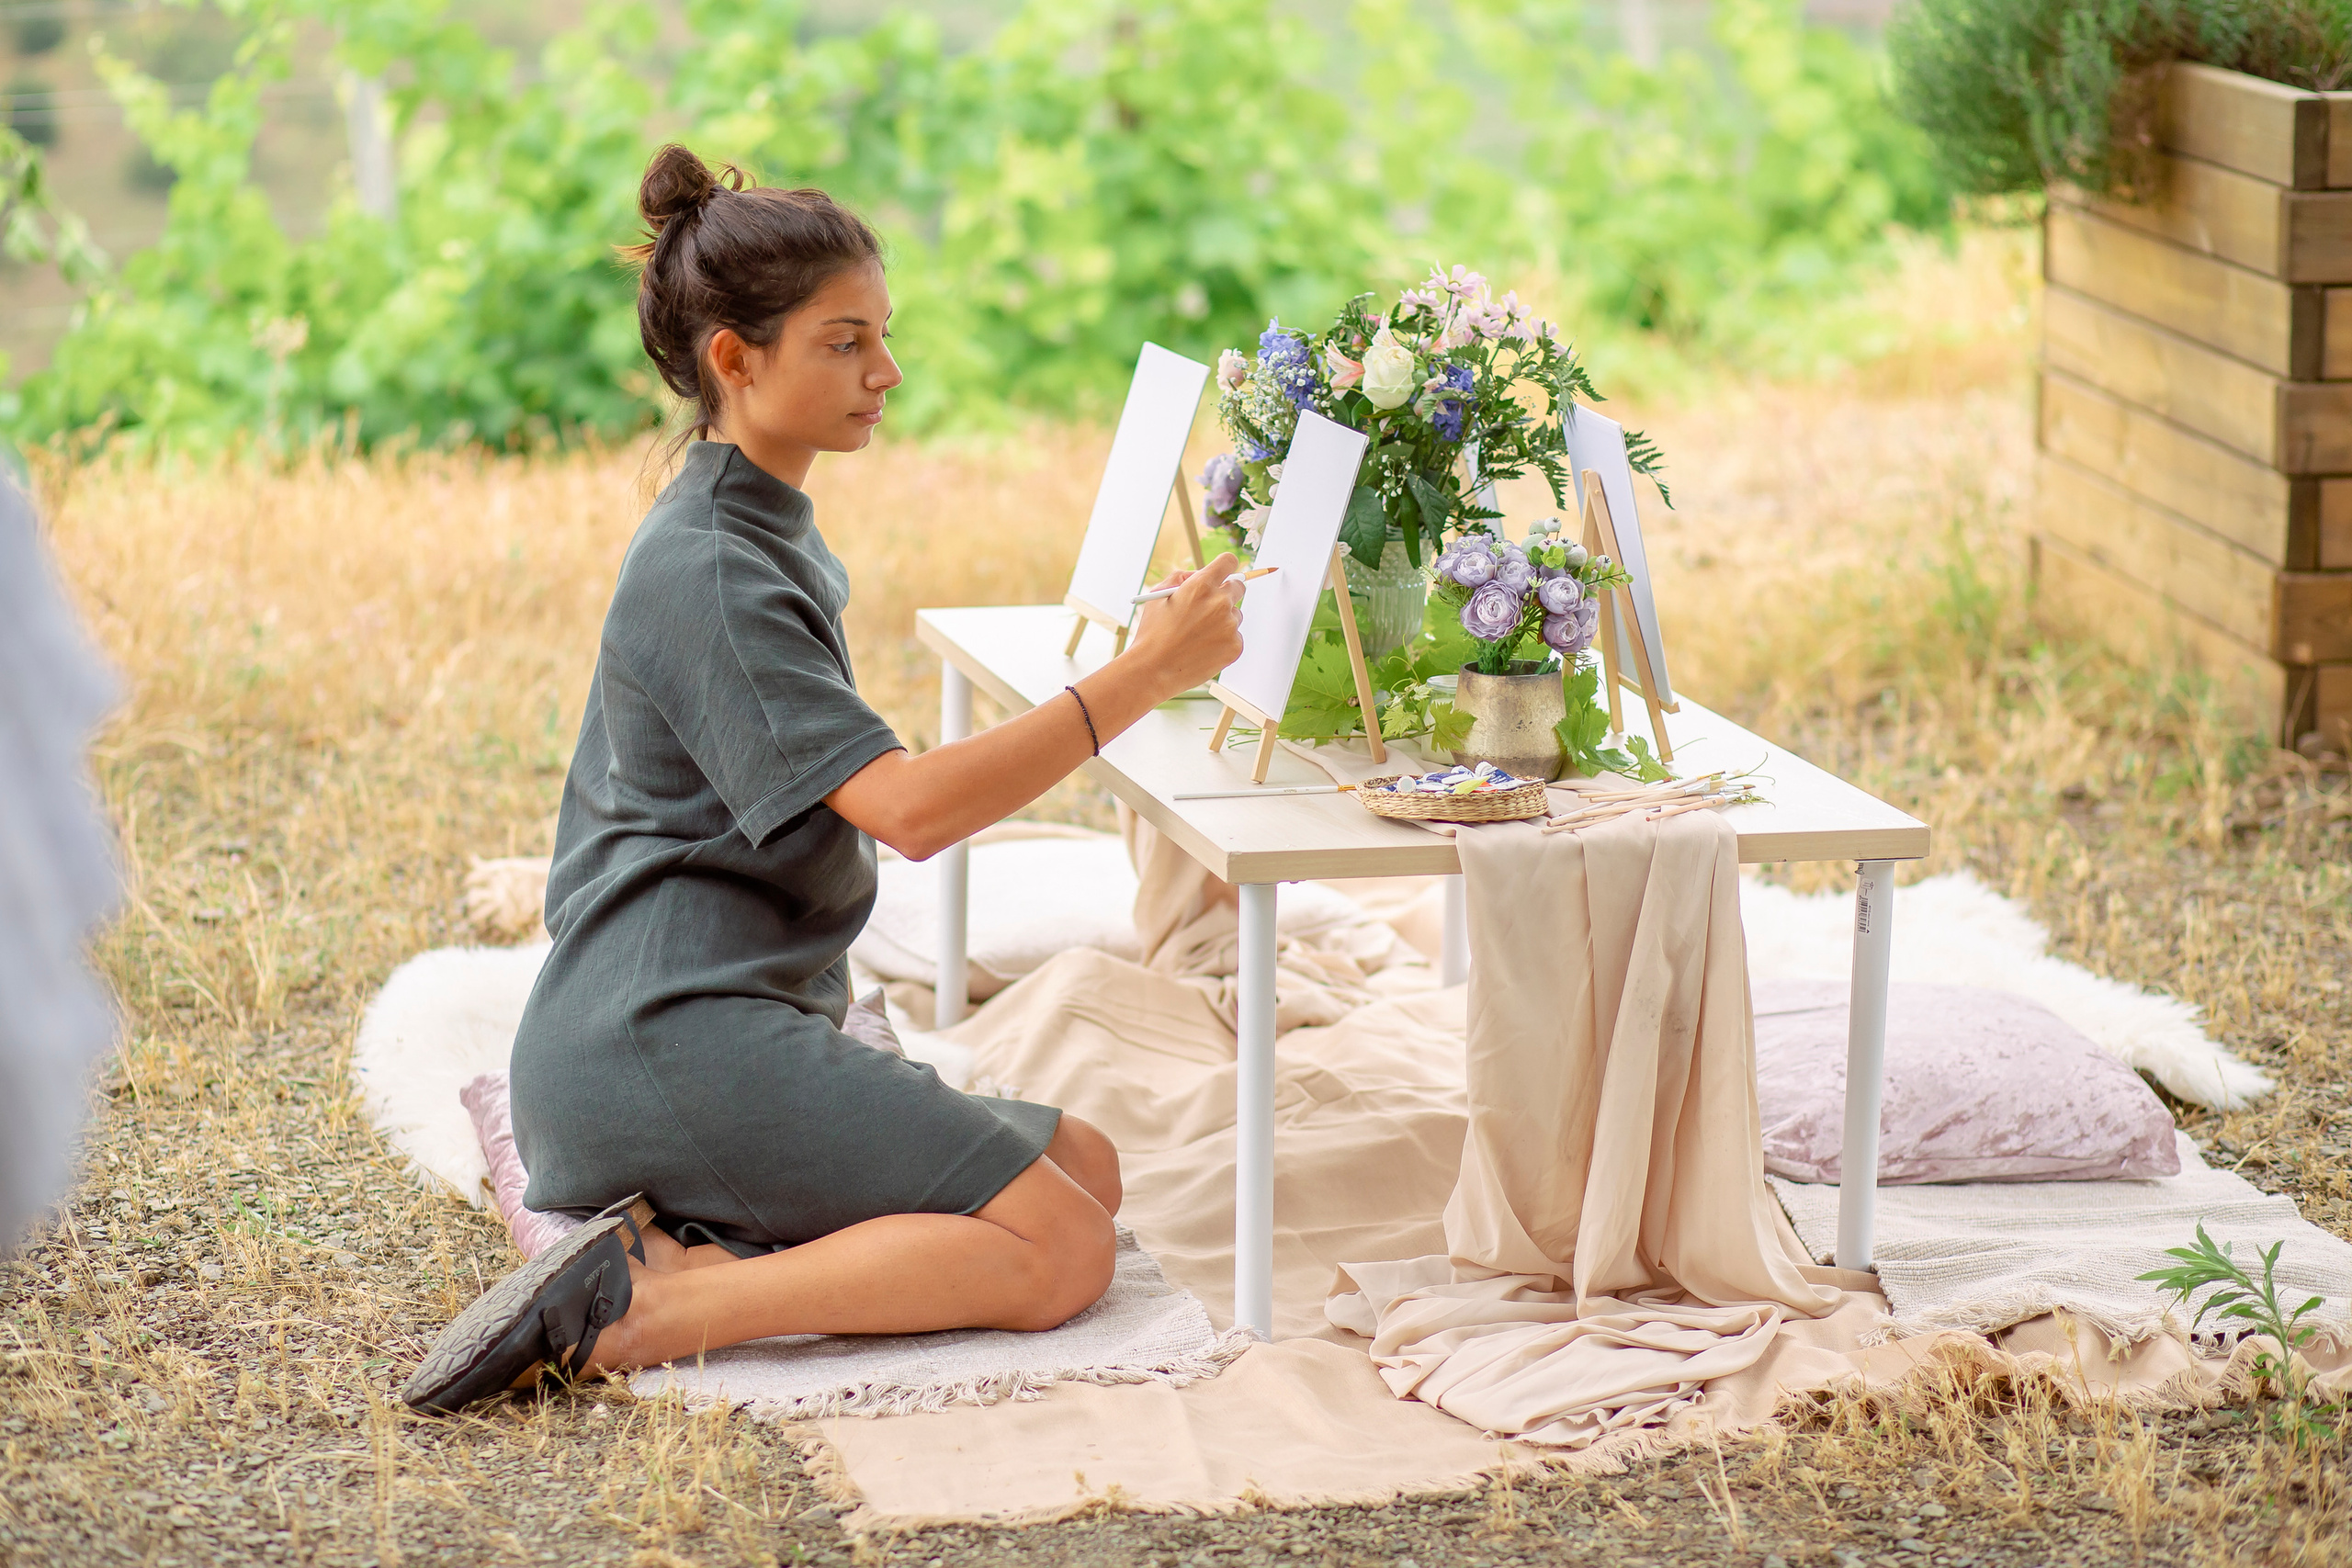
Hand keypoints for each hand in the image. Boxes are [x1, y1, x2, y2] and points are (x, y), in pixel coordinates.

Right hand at [1125, 552, 1245, 697]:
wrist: (1153, 670)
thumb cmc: (1152, 632)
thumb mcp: (1158, 595)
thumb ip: (1181, 577)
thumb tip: (1200, 574)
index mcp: (1201, 585)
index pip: (1228, 562)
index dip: (1225, 566)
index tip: (1224, 572)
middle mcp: (1220, 602)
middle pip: (1239, 587)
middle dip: (1226, 592)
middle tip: (1212, 605)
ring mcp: (1230, 625)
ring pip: (1235, 615)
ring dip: (1223, 620)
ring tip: (1198, 634)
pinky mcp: (1235, 646)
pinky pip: (1235, 636)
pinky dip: (1223, 641)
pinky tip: (1202, 648)